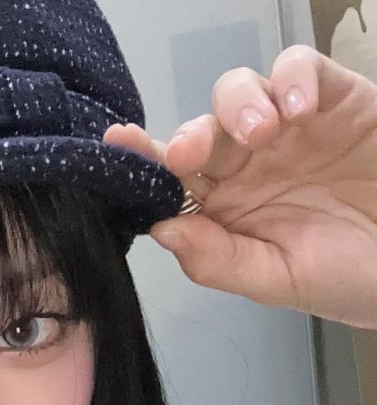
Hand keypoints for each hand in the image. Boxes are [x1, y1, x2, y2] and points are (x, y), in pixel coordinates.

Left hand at [104, 45, 376, 328]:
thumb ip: (217, 259)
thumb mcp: (275, 279)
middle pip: (202, 127)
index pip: (171, 173)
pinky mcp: (333, 99)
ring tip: (262, 132)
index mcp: (220, 202)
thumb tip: (160, 228)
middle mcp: (245, 160)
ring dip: (239, 105)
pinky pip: (301, 69)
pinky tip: (301, 110)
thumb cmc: (341, 275)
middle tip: (191, 152)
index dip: (142, 155)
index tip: (120, 142)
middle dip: (191, 134)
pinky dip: (294, 79)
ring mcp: (287, 127)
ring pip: (241, 91)